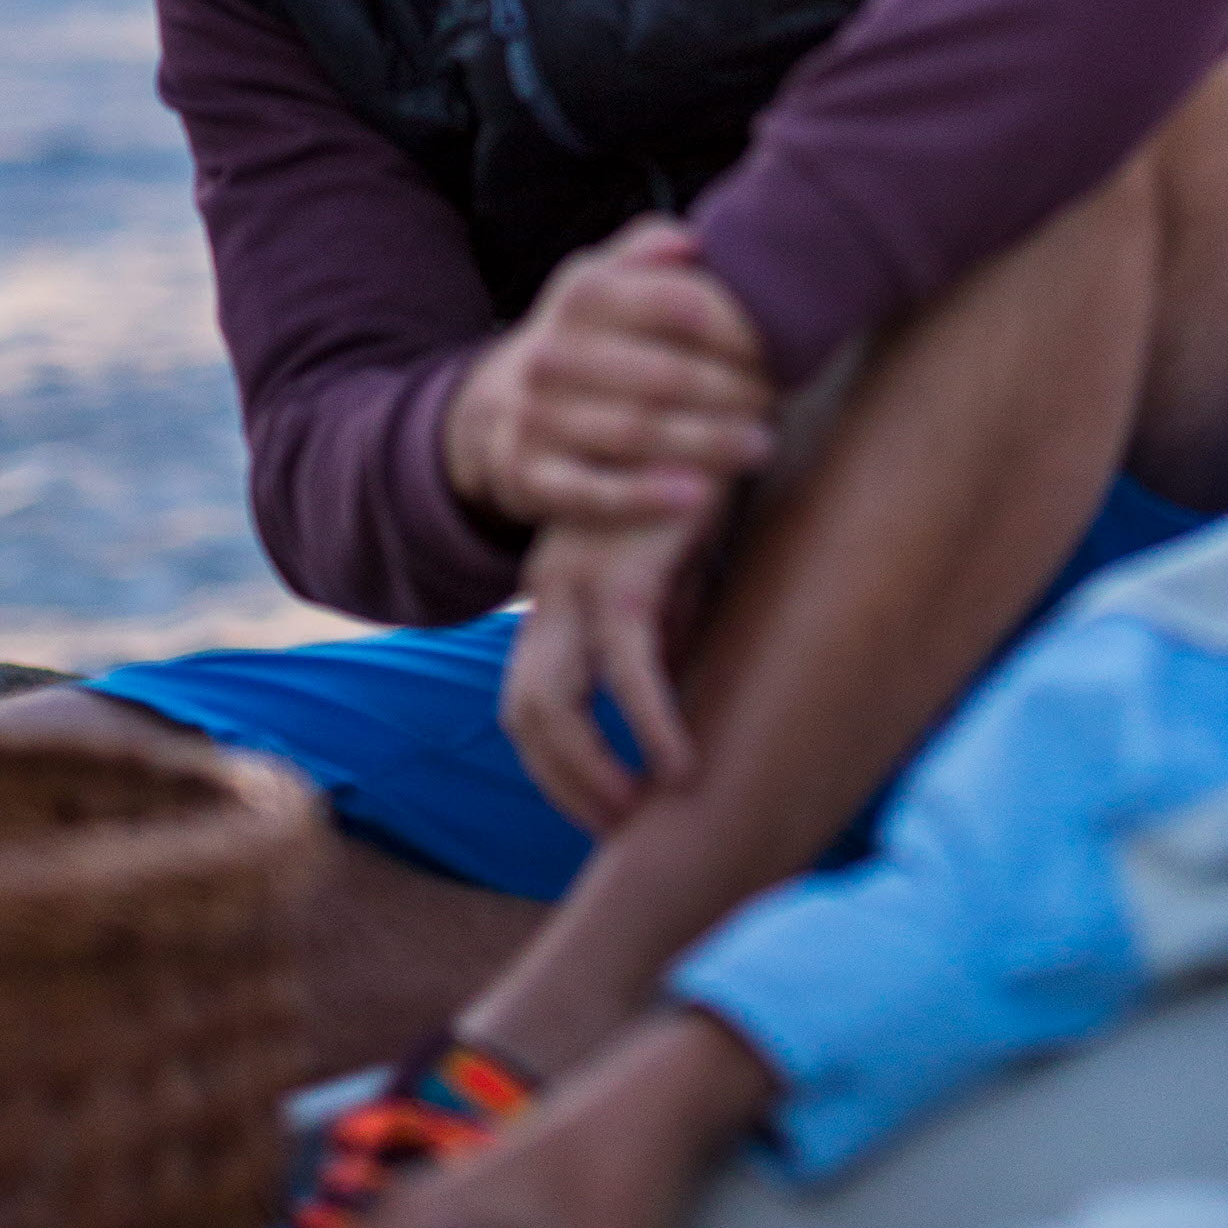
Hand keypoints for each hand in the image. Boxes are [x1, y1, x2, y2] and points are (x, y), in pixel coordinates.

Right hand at [442, 219, 775, 530]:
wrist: (497, 406)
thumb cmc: (582, 339)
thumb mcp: (599, 282)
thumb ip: (644, 251)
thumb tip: (693, 242)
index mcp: (581, 296)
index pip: (678, 304)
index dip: (738, 328)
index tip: (778, 347)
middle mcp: (551, 354)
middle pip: (666, 375)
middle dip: (733, 391)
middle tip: (775, 400)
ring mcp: (536, 417)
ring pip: (638, 432)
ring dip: (710, 442)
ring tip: (760, 444)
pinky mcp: (529, 477)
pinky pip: (596, 492)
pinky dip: (649, 495)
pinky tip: (701, 495)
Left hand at [500, 503, 711, 830]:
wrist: (704, 400)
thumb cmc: (696, 482)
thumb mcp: (673, 568)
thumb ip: (666, 624)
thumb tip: (673, 690)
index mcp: (557, 590)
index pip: (530, 697)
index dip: (559, 762)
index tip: (605, 803)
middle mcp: (552, 591)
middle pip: (523, 713)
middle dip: (563, 782)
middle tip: (616, 827)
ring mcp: (577, 584)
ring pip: (552, 704)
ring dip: (590, 772)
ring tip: (640, 812)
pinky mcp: (624, 575)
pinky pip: (627, 670)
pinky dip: (649, 726)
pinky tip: (679, 764)